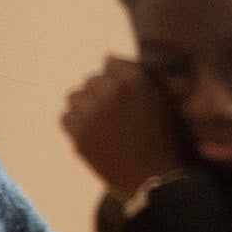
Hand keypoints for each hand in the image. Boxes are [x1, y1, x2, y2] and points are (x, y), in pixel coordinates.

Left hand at [62, 57, 189, 194]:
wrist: (155, 178)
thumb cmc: (166, 140)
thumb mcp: (161, 101)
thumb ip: (135, 76)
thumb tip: (105, 53)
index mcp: (135, 80)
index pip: (111, 63)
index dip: (115, 79)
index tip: (120, 93)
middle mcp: (111, 91)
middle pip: (91, 80)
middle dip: (100, 92)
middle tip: (111, 112)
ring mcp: (92, 112)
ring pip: (75, 96)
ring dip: (84, 105)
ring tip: (99, 121)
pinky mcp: (79, 134)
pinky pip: (65, 117)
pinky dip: (75, 123)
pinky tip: (89, 132)